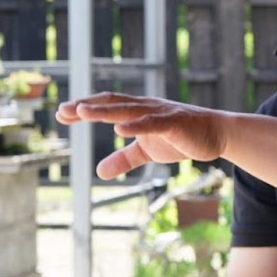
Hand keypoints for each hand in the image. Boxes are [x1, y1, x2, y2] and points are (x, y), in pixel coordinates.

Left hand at [56, 92, 226, 178]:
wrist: (216, 135)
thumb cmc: (181, 139)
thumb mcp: (147, 152)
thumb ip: (123, 159)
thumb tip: (99, 172)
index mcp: (137, 112)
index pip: (106, 106)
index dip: (84, 109)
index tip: (61, 114)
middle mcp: (145, 107)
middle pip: (111, 103)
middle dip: (86, 106)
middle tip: (62, 110)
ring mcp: (159, 113)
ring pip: (128, 110)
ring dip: (104, 111)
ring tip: (82, 112)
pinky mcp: (174, 123)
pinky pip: (152, 123)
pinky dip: (135, 125)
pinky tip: (118, 129)